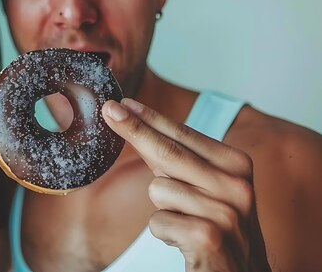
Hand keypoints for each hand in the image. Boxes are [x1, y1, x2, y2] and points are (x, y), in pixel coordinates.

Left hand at [102, 98, 271, 271]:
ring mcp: (226, 211)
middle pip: (168, 152)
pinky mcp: (209, 237)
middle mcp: (237, 185)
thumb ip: (178, 159)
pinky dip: (165, 232)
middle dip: (135, 130)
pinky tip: (187, 242)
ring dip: (164, 209)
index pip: (184, 135)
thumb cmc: (218, 227)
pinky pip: (158, 221)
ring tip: (188, 224)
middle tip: (109, 110)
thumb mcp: (207, 187)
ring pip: (159, 190)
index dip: (149, 119)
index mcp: (237, 165)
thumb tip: (137, 124)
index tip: (122, 104)